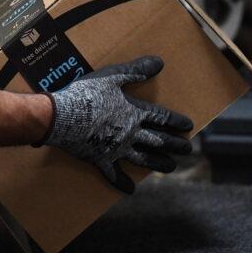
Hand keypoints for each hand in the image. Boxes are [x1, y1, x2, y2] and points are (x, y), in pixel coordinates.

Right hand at [41, 56, 193, 193]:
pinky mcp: (101, 159)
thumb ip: (136, 70)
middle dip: (175, 145)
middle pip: (159, 140)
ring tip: (171, 167)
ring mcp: (117, 149)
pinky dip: (123, 183)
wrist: (63, 117)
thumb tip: (160, 62)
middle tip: (187, 150)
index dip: (176, 121)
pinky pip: (114, 175)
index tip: (188, 126)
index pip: (162, 117)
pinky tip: (131, 190)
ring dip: (159, 163)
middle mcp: (130, 133)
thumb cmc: (87, 94)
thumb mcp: (113, 76)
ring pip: (143, 159)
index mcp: (134, 113)